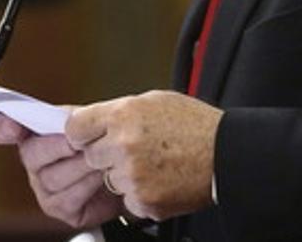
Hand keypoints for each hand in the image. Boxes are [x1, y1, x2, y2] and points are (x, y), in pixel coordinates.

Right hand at [0, 112, 124, 227]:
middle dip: (58, 146)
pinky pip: (67, 198)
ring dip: (80, 166)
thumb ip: (73, 116)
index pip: (3, 127)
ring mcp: (43, 186)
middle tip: (79, 142)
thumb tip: (68, 118)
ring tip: (100, 158)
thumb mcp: (90, 120)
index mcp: (35, 133)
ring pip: (52, 177)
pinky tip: (100, 176)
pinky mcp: (58, 207)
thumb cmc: (104, 144)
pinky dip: (87, 185)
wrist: (127, 170)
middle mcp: (34, 161)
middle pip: (31, 154)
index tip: (13, 128)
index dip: (3, 127)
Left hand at [65, 90, 223, 220]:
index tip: (89, 136)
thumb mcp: (153, 101)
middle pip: (90, 156)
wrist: (226, 153)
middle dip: (107, 154)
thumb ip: (117, 111)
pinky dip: (140, 193)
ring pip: (108, 179)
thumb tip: (89, 119)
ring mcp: (132, 175)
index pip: (75, 128)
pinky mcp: (143, 200)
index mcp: (123, 115)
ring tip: (153, 163)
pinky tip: (160, 179)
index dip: (83, 133)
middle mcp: (123, 144)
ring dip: (124, 175)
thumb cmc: (195, 125)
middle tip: (135, 149)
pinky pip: (126, 200)